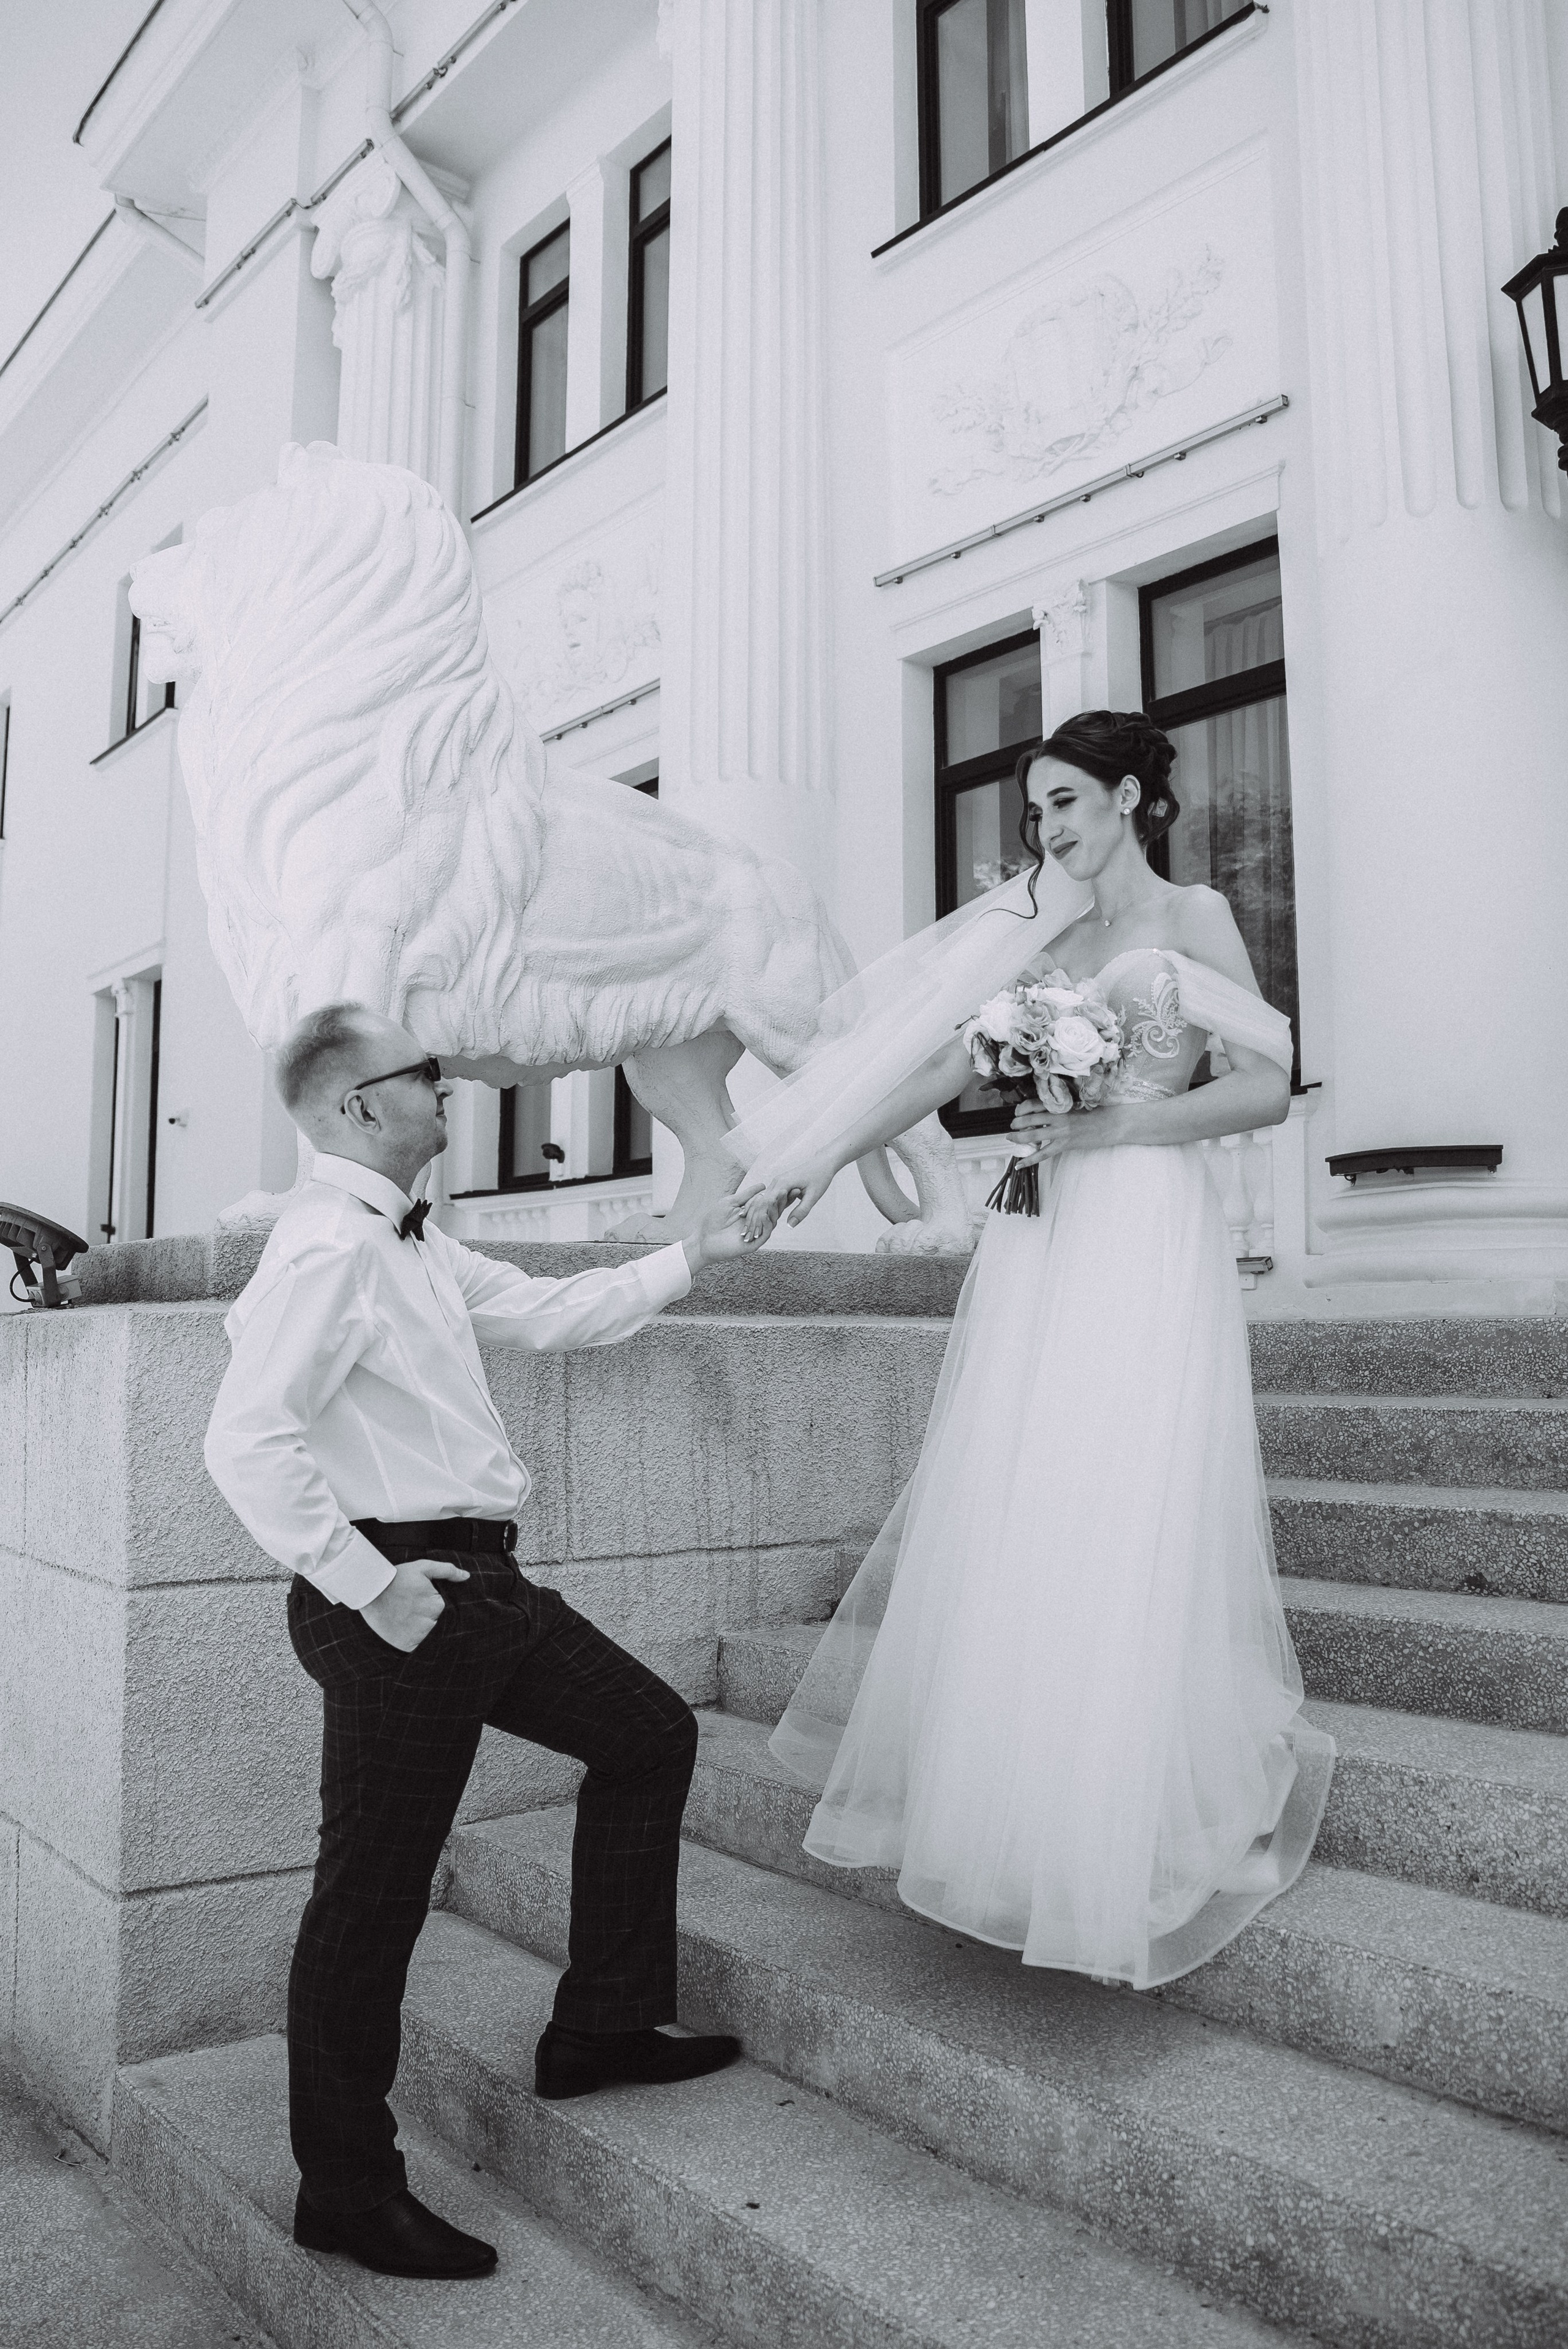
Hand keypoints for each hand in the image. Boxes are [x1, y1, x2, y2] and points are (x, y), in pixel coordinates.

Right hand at [359, 1557, 468, 1652]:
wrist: (370, 1591)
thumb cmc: (398, 1578)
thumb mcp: (423, 1568)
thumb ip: (447, 1571)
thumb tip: (466, 1576)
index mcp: (437, 1604)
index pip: (439, 1607)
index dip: (426, 1601)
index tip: (414, 1597)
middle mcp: (430, 1621)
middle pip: (433, 1620)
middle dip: (423, 1614)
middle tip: (406, 1605)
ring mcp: (418, 1635)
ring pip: (425, 1632)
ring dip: (416, 1626)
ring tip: (401, 1614)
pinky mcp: (407, 1645)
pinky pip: (416, 1644)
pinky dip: (410, 1637)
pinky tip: (400, 1626)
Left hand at [685, 1191, 773, 1271]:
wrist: (704, 1239)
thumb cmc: (713, 1221)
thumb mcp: (730, 1203)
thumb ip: (746, 1195)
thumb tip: (762, 1186)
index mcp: (750, 1213)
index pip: (765, 1203)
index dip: (769, 1196)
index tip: (775, 1186)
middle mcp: (755, 1223)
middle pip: (770, 1211)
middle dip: (773, 1201)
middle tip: (778, 1192)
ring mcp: (755, 1234)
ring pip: (770, 1221)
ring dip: (771, 1210)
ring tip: (771, 1201)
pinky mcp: (753, 1244)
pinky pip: (765, 1234)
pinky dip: (768, 1224)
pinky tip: (766, 1215)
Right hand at [742, 1152, 835, 1238]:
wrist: (823, 1163)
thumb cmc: (820, 1178)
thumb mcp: (813, 1196)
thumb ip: (801, 1211)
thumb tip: (790, 1225)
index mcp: (782, 1183)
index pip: (765, 1203)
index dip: (759, 1218)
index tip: (755, 1232)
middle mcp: (776, 1182)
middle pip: (760, 1202)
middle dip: (754, 1218)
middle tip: (747, 1235)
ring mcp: (777, 1183)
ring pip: (763, 1201)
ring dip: (757, 1214)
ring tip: (749, 1230)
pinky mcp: (780, 1185)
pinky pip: (770, 1198)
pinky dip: (765, 1209)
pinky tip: (760, 1220)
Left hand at [1009, 1101, 1128, 1164]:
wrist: (1110, 1124)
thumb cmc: (1095, 1113)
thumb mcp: (1075, 1105)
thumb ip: (1059, 1108)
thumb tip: (1042, 1113)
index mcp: (1060, 1105)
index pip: (1034, 1104)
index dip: (1021, 1108)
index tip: (1017, 1112)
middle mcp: (1058, 1117)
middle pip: (1029, 1119)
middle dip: (1016, 1123)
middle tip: (1012, 1126)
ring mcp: (1061, 1132)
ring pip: (1033, 1135)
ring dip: (1018, 1137)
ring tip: (1011, 1138)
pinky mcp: (1065, 1145)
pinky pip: (1043, 1154)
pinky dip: (1029, 1160)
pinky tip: (1019, 1165)